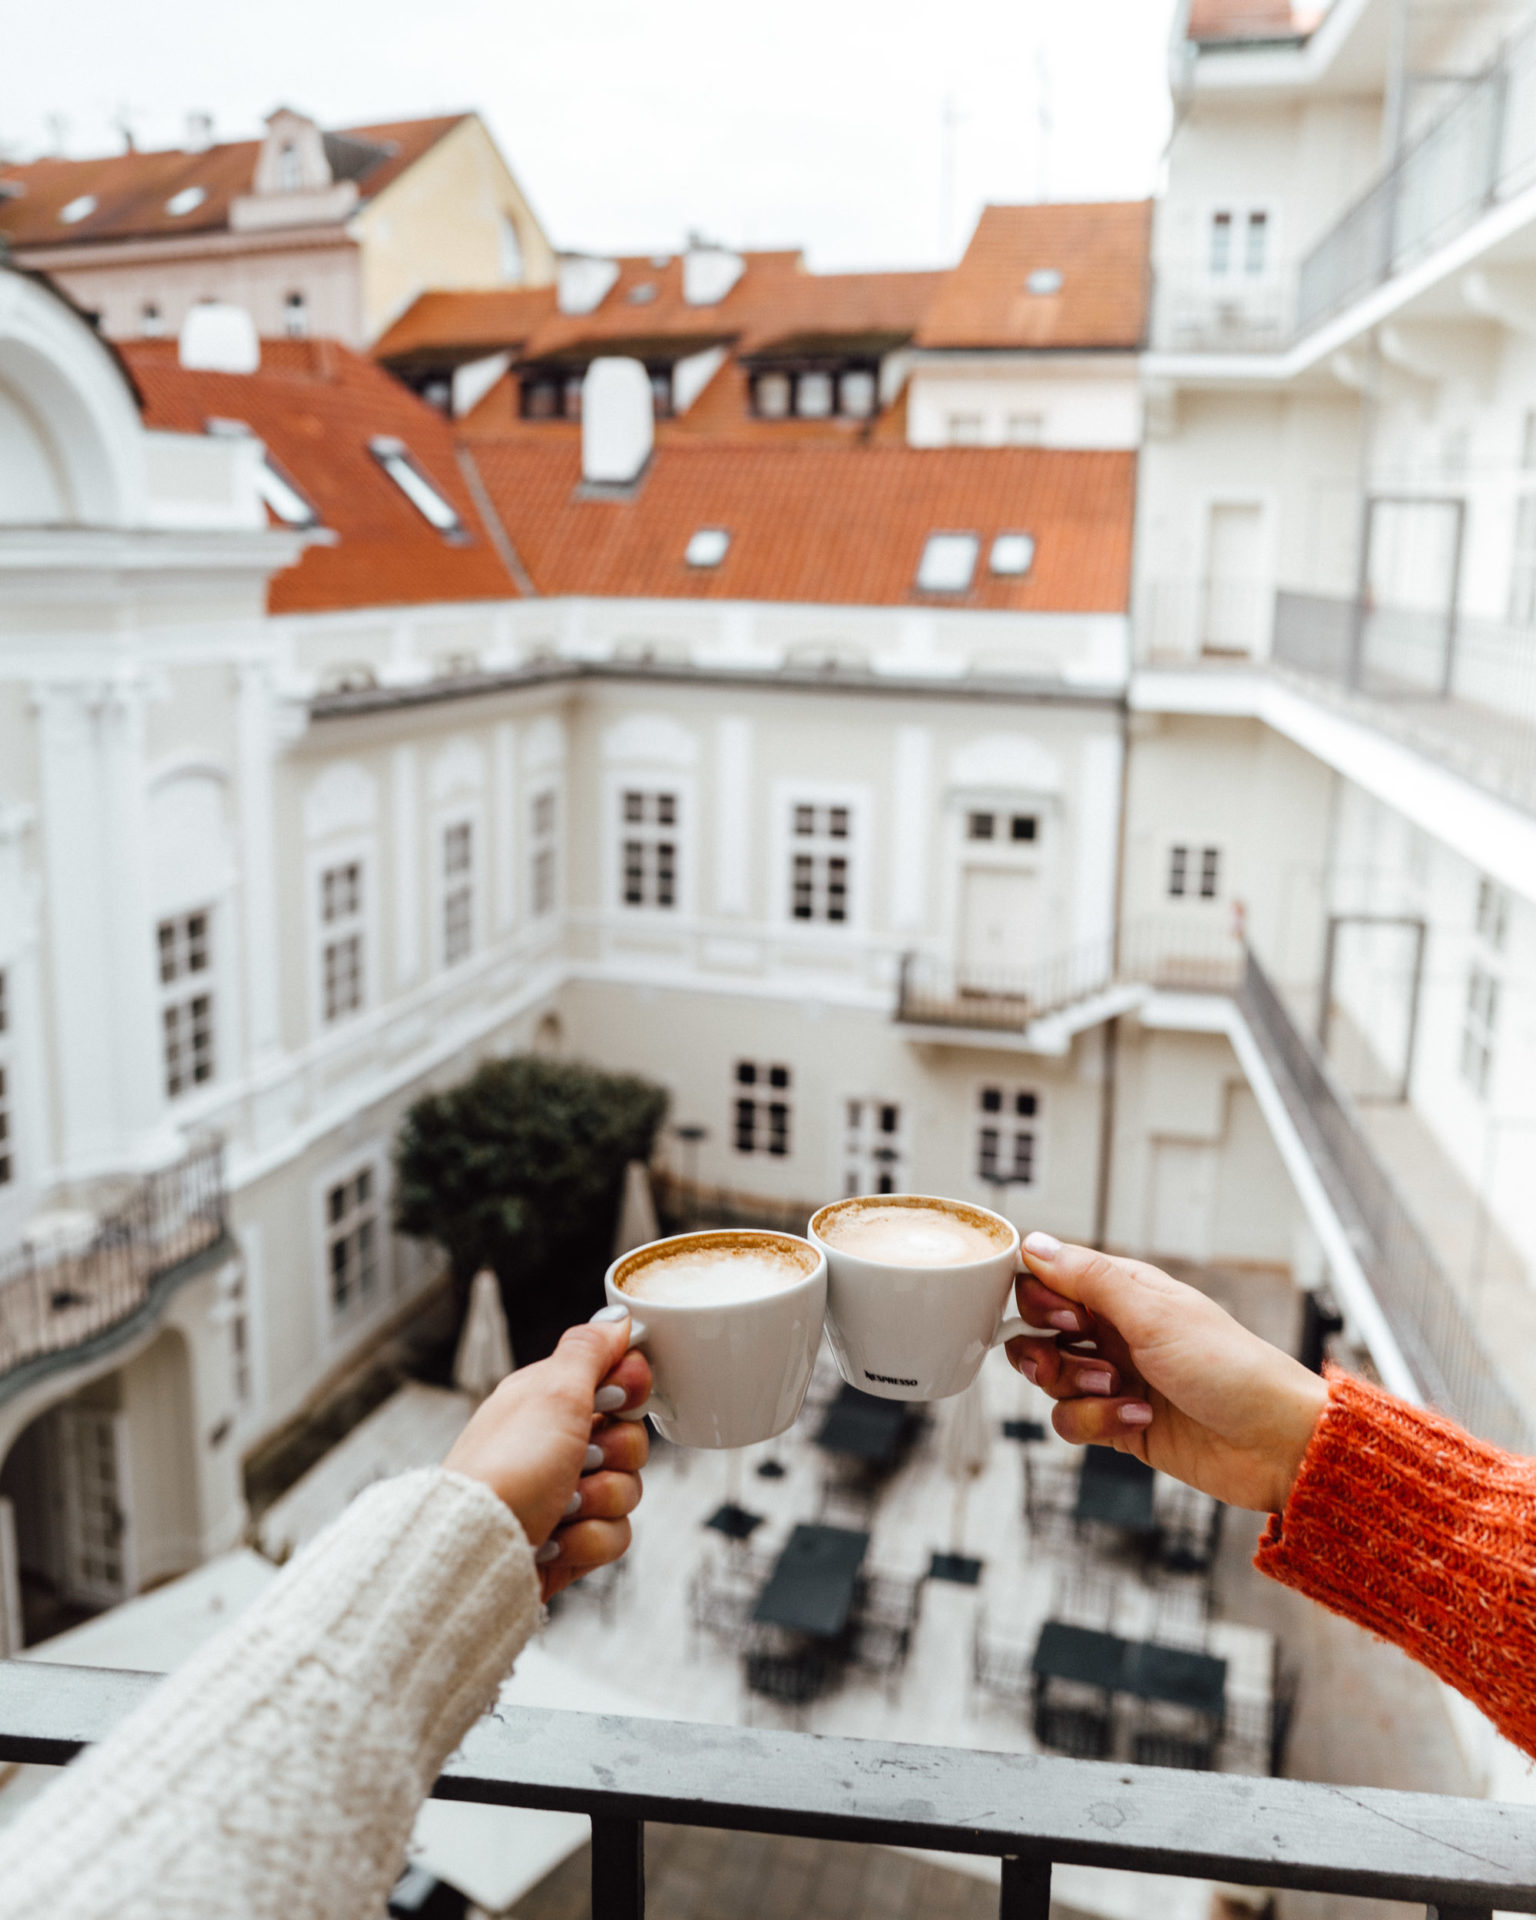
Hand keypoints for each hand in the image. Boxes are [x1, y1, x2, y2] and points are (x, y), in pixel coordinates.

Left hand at [443, 1311, 650, 1598]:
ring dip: (601, 1500)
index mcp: (549, 1401)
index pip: (618, 1381)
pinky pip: (614, 1536)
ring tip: (562, 1505)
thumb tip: (616, 1317)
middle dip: (615, 1453)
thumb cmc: (507, 1468)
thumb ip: (589, 1351)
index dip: (628, 1391)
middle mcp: (557, 1445)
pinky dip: (588, 1540)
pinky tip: (556, 1538)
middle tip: (581, 1457)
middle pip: (631, 1439)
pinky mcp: (569, 1542)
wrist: (474, 1551)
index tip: (614, 1400)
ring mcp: (564, 1496)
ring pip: (628, 1490)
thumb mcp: (552, 1392)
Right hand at [1006, 1235, 1328, 1513]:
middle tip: (1085, 1358)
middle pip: (1037, 1331)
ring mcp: (1114, 1378)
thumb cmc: (1230, 1367)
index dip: (1041, 1300)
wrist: (1275, 1442)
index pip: (1049, 1281)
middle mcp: (1113, 1331)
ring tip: (1120, 1391)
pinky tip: (1138, 1419)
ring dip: (1076, 1387)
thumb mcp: (1154, 1314)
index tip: (1067, 1319)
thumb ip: (1088, 1279)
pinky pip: (1071, 1421)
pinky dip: (1096, 1422)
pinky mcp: (1117, 1424)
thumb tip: (1033, 1243)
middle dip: (1045, 1350)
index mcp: (1122, 1293)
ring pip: (1050, 1379)